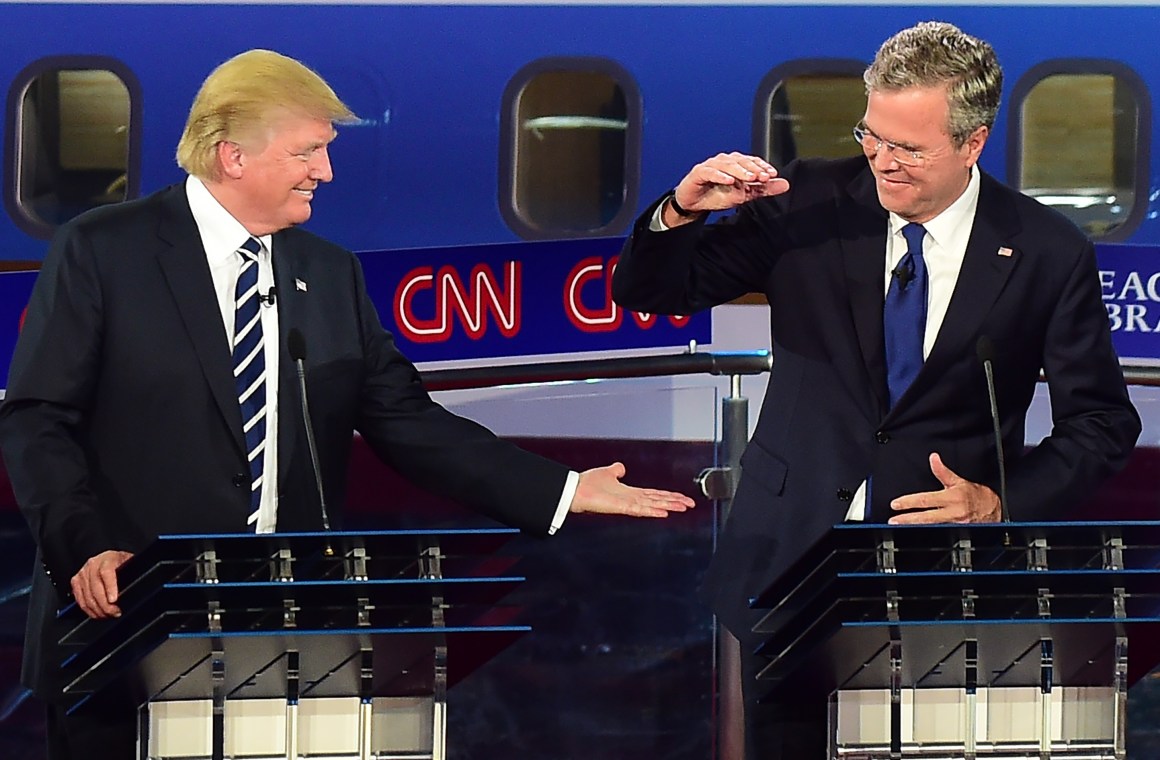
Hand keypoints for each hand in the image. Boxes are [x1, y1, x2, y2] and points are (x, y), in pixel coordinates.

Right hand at [70, 550, 132, 618]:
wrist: (111, 559)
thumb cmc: (122, 564)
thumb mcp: (131, 566)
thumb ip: (131, 575)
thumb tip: (137, 590)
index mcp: (108, 558)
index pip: (106, 572)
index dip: (110, 587)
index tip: (114, 600)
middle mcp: (93, 564)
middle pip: (95, 587)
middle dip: (105, 605)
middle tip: (115, 613)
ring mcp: (83, 573)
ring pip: (87, 597)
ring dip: (98, 610)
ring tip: (108, 615)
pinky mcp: (75, 581)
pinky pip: (80, 600)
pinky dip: (89, 610)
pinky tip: (98, 613)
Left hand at [570, 462, 694, 517]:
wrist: (575, 491)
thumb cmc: (588, 484)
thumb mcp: (606, 472)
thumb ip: (616, 470)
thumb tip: (621, 467)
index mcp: (630, 492)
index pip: (654, 494)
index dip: (669, 495)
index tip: (682, 497)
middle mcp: (632, 499)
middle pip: (658, 500)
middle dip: (675, 501)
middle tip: (690, 504)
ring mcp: (628, 504)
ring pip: (653, 505)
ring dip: (669, 505)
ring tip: (683, 508)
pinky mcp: (622, 507)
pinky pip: (641, 509)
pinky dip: (653, 510)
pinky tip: (664, 512)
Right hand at [666, 152, 790, 224]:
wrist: (694, 203)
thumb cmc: (717, 195)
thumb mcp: (744, 195)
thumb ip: (763, 189)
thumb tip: (785, 184)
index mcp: (736, 163)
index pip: (751, 161)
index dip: (762, 166)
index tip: (772, 174)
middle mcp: (724, 161)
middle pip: (740, 161)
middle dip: (753, 168)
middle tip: (763, 176)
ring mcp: (711, 165)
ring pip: (727, 165)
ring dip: (739, 171)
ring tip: (750, 177)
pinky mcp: (699, 172)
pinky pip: (710, 172)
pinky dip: (720, 175)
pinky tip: (729, 180)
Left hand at [887, 453, 1002, 524]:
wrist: (993, 510)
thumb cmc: (975, 495)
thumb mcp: (958, 481)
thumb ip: (942, 471)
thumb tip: (933, 458)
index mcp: (952, 498)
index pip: (926, 500)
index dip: (909, 502)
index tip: (895, 504)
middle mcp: (953, 513)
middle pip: (926, 517)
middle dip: (908, 520)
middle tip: (893, 521)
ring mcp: (955, 525)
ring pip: (931, 528)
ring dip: (914, 529)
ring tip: (900, 528)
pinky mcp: (957, 534)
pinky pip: (939, 534)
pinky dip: (926, 534)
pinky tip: (915, 535)